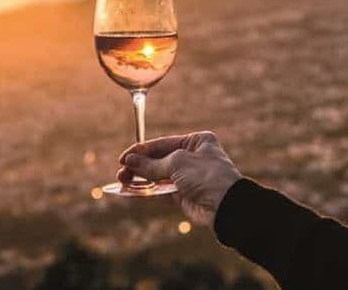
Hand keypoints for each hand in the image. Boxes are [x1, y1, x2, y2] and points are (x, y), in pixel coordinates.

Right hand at [118, 131, 241, 228]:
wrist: (225, 205)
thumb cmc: (207, 176)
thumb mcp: (177, 163)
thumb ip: (151, 164)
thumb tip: (130, 161)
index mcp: (197, 141)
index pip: (163, 143)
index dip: (141, 150)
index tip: (123, 158)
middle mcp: (193, 157)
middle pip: (159, 159)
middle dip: (139, 166)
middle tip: (121, 173)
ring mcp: (188, 177)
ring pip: (158, 176)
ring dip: (141, 179)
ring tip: (122, 181)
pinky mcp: (185, 196)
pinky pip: (161, 191)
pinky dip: (147, 191)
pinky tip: (132, 191)